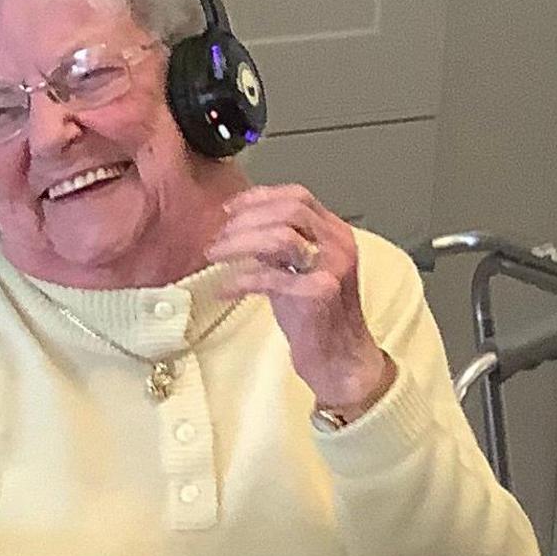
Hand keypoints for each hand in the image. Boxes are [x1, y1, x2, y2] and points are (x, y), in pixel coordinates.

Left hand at [209, 185, 394, 414]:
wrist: (341, 359)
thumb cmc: (319, 318)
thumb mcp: (300, 270)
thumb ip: (279, 247)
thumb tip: (242, 229)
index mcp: (336, 233)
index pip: (298, 196)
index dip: (260, 197)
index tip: (231, 209)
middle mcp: (338, 245)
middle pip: (289, 211)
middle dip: (246, 220)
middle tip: (219, 237)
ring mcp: (330, 269)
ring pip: (279, 237)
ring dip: (238, 243)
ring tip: (215, 256)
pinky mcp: (317, 295)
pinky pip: (269, 277)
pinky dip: (239, 280)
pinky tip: (223, 289)